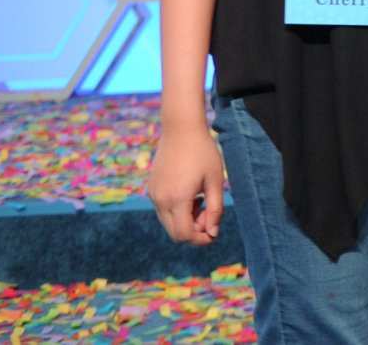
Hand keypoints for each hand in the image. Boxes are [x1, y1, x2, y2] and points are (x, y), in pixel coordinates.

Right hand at [148, 119, 226, 244]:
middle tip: (209, 212)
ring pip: (168, 223)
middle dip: (194, 230)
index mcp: (177, 198)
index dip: (200, 238)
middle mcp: (160, 200)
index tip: (214, 230)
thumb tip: (213, 233)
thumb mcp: (215, 180)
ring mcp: (153, 195)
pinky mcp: (151, 189)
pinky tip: (190, 193)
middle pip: (175, 233)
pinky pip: (163, 210)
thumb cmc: (203, 153)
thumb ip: (215, 209)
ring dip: (185, 220)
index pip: (184, 234)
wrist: (181, 129)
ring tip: (201, 200)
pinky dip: (177, 210)